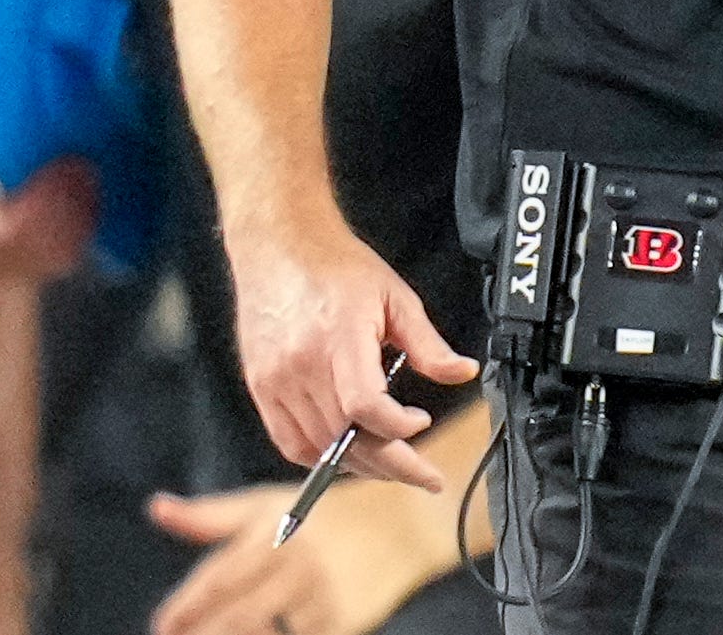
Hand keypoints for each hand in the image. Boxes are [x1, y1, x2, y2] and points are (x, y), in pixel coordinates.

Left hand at [147, 485, 430, 634]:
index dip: (184, 609)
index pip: (217, 580)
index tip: (163, 626)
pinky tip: (269, 632)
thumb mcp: (267, 507)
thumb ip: (209, 517)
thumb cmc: (318, 518)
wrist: (398, 526)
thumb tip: (157, 507)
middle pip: (236, 619)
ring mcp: (323, 597)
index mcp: (276, 533)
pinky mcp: (343, 622)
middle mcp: (300, 565)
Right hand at [228, 217, 475, 484]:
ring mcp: (275, 381)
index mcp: (339, 339)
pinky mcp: (260, 388)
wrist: (280, 246)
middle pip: (344, 437)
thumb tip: (462, 372)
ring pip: (317, 447)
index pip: (365, 406)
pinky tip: (346, 452)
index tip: (421, 423)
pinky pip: (289, 441)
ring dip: (357, 464)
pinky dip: (320, 455)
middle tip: (423, 475)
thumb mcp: (396, 298)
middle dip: (390, 464)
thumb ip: (428, 344)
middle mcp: (301, 366)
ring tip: (390, 464)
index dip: (397, 428)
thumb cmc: (337, 268)